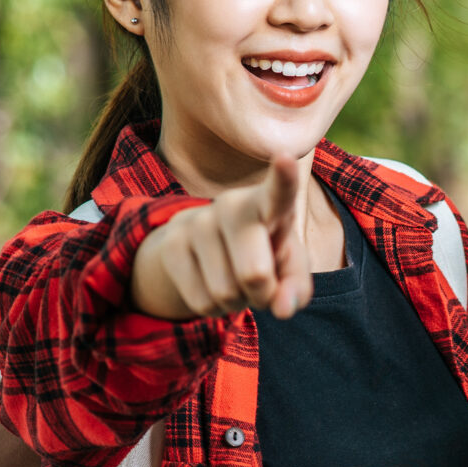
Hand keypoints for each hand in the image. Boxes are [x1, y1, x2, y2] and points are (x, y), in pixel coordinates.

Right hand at [130, 153, 316, 320]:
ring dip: (236, 301)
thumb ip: (296, 287)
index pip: (278, 192)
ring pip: (225, 293)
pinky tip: (212, 285)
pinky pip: (201, 303)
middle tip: (261, 284)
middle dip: (262, 295)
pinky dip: (213, 308)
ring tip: (233, 278)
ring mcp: (196, 223)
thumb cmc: (263, 251)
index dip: (283, 178)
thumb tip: (283, 310)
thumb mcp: (288, 267)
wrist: (207, 246)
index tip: (285, 156)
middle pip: (254, 274)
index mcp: (268, 204)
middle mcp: (231, 205)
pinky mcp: (170, 246)